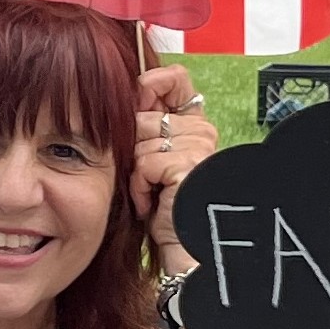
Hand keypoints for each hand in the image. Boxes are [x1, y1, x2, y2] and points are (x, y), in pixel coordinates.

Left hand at [133, 64, 213, 269]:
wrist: (181, 248)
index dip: (150, 86)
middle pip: (146, 116)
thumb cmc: (161, 209)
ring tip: (152, 194)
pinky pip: (145, 163)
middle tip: (148, 178)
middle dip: (134, 148)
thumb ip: (144, 128)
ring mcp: (200, 148)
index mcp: (195, 126)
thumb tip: (126, 96)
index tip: (138, 106)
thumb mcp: (149, 162)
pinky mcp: (190, 166)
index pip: (176, 79)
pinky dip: (140, 186)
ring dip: (136, 172)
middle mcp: (203, 132)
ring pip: (142, 140)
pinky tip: (152, 204)